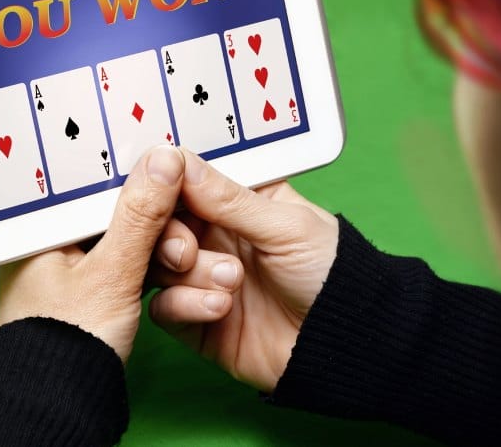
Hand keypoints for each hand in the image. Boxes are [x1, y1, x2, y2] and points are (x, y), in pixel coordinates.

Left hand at [0, 144, 184, 362]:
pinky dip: (156, 271)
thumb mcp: (112, 273)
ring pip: (130, 243)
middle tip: (185, 249)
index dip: (141, 180)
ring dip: (166, 254)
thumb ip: (140, 216)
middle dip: (162, 228)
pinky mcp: (91, 293)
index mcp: (42, 227)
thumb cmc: (67, 343)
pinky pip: (131, 267)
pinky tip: (186, 277)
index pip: (97, 184)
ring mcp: (74, 270)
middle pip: (119, 213)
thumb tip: (163, 160)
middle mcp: (54, 243)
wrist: (56, 406)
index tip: (177, 177)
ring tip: (196, 268)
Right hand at [148, 148, 338, 392]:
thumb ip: (228, 197)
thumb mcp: (285, 225)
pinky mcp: (194, 319)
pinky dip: (185, 305)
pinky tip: (221, 308)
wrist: (343, 342)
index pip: (184, 183)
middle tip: (189, 249)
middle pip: (160, 224)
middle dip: (169, 234)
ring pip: (158, 264)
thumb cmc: (330, 273)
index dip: (166, 184)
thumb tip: (175, 159)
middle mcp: (213, 236)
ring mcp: (201, 277)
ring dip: (189, 273)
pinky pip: (163, 307)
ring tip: (232, 282)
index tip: (157, 186)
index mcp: (236, 201)